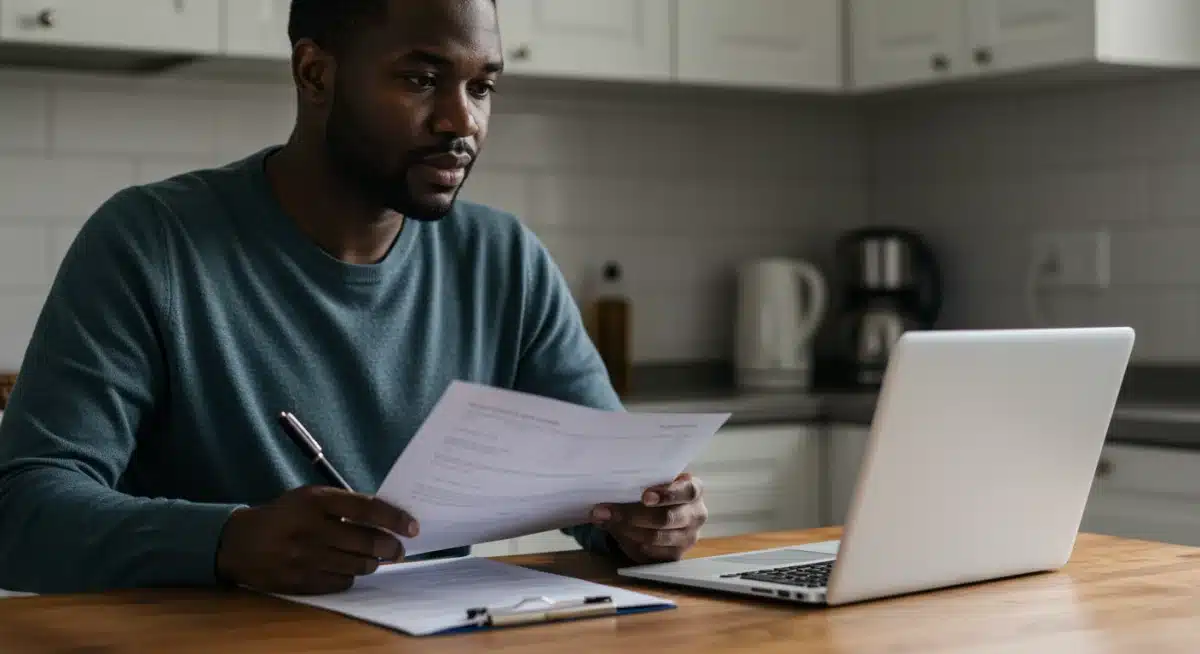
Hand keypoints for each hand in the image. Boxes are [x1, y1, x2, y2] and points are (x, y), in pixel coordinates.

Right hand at [215, 485, 418, 594]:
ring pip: (358, 565)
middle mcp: (310, 529)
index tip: (412, 527)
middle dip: (390, 547)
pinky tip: (349, 568)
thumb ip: (346, 505)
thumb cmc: (286, 515)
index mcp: (316, 501)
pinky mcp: (301, 581)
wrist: (241, 543)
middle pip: (366, 542)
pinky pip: (341, 582)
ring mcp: (305, 558)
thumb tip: (388, 518)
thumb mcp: (311, 498)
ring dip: (373, 563)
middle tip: (399, 549)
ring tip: (376, 558)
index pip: (366, 509)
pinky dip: (351, 575)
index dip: (394, 519)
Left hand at [590, 473, 706, 563]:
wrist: (660, 515)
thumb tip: (601, 509)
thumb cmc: (654, 494)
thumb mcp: (648, 485)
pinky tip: (622, 536)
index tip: (645, 497)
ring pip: (657, 537)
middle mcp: (696, 514)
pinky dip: (633, 544)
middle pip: (667, 518)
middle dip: (634, 515)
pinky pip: (653, 553)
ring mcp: (689, 537)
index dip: (666, 494)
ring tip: (609, 522)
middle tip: (610, 512)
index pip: (687, 491)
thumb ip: (631, 489)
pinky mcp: (677, 555)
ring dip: (628, 530)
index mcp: (693, 490)